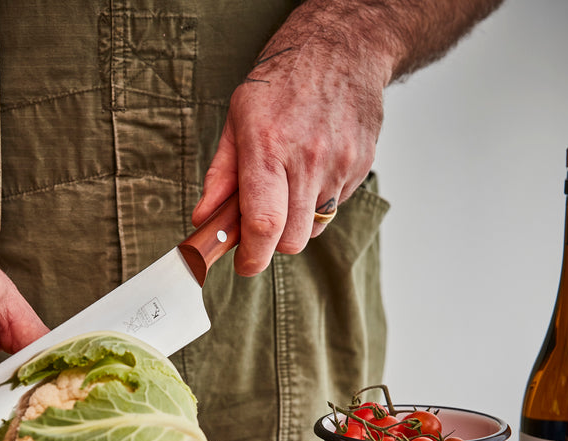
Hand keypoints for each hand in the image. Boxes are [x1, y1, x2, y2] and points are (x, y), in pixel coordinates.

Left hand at [191, 1, 392, 275]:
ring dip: (296, 219)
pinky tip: (313, 166)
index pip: (264, 224)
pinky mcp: (361, 166)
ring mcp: (339, 164)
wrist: (342, 48)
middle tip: (260, 221)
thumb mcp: (236, 118)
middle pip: (291, 240)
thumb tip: (206, 217)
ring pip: (314, 226)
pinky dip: (319, 199)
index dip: (251, 257)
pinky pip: (334, 205)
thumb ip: (220, 175)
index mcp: (269, 148)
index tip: (243, 264)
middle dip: (272, 242)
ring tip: (289, 182)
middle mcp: (307, 160)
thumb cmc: (283, 79)